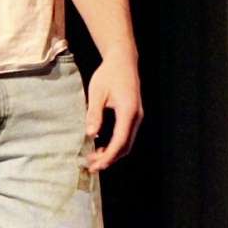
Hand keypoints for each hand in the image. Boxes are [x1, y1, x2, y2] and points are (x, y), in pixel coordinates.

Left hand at [85, 52, 142, 171]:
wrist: (123, 61)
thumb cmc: (108, 74)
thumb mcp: (97, 93)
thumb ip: (94, 114)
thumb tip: (90, 135)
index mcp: (128, 111)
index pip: (119, 141)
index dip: (107, 157)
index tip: (95, 166)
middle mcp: (136, 117)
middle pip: (125, 146)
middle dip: (109, 159)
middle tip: (91, 166)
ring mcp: (137, 117)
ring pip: (127, 143)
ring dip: (112, 153)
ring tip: (94, 158)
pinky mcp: (133, 115)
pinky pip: (126, 136)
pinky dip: (115, 145)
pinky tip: (101, 146)